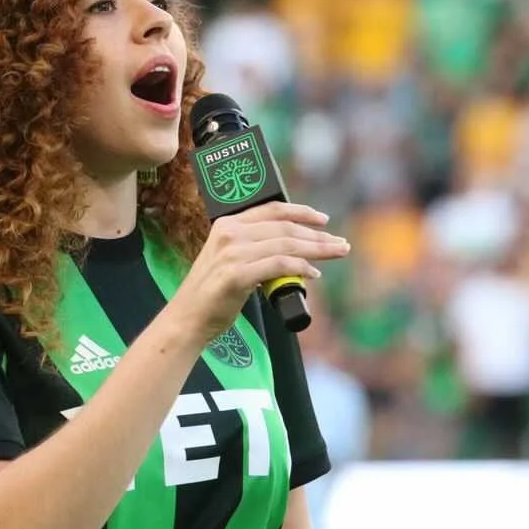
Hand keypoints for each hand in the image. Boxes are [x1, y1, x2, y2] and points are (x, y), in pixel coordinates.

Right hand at [172, 202, 349, 341]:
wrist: (187, 318)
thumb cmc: (212, 293)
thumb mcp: (229, 260)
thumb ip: (253, 249)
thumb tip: (292, 249)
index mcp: (227, 225)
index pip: (272, 210)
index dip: (301, 212)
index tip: (323, 220)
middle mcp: (229, 233)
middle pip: (285, 228)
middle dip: (318, 236)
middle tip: (341, 244)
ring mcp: (232, 253)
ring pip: (287, 244)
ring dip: (318, 250)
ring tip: (336, 254)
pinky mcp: (236, 275)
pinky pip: (280, 265)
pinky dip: (301, 268)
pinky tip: (314, 274)